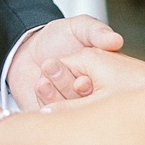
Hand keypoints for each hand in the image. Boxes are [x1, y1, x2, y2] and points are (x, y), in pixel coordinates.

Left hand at [7, 16, 123, 109]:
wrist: (28, 48)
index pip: (101, 93)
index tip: (81, 82)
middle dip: (68, 89)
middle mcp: (86, 98)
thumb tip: (117, 40)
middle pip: (82, 105)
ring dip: (54, 96)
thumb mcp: (80, 27)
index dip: (90, 89)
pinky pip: (49, 116)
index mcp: (99, 81)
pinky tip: (40, 85)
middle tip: (54, 70)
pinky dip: (43, 102)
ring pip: (65, 112)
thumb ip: (97, 32)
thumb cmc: (58, 37)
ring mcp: (68, 108)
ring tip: (43, 80)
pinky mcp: (50, 115)